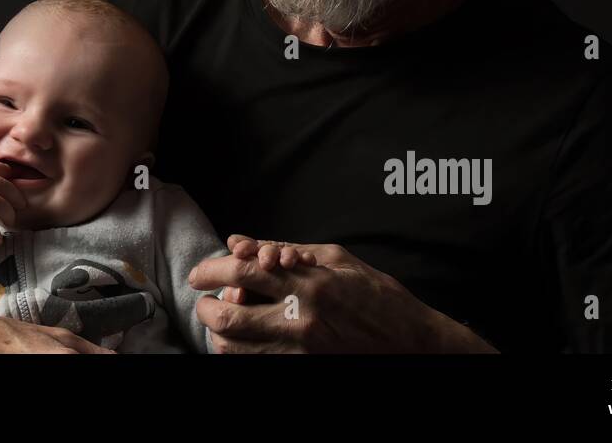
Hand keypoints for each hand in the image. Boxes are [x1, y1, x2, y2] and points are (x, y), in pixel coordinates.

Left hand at [189, 234, 497, 353]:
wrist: (412, 342)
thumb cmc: (377, 295)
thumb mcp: (337, 258)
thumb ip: (287, 248)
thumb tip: (242, 242)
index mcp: (310, 283)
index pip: (244, 271)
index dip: (212, 269)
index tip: (199, 273)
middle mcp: (302, 319)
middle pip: (230, 315)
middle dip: (207, 306)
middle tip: (206, 299)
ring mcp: (301, 351)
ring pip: (236, 348)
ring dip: (219, 333)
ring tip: (223, 319)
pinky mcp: (303, 369)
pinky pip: (254, 364)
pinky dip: (239, 352)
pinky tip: (243, 340)